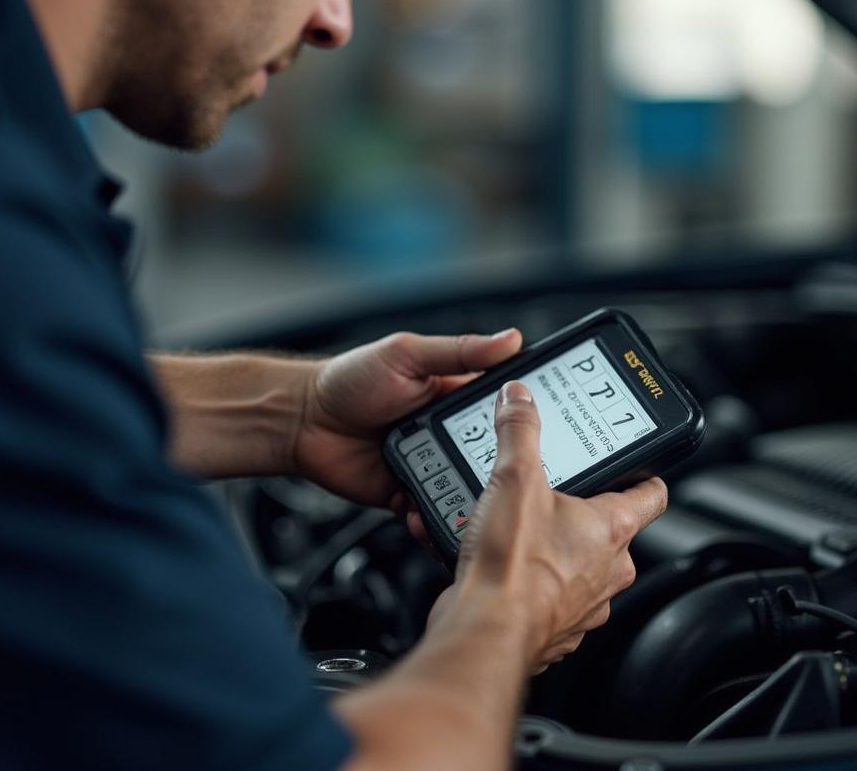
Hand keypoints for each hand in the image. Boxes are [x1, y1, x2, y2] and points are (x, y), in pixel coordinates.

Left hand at [295, 329, 522, 507]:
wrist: (302, 420)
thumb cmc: (349, 379)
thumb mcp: (407, 355)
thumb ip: (458, 351)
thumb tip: (511, 338)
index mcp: (455, 394)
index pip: (504, 407)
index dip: (528, 417)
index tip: (554, 428)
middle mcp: (448, 432)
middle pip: (492, 455)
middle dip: (504, 467)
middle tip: (517, 476)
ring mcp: (431, 465)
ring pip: (467, 489)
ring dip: (473, 496)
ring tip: (479, 502)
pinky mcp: (410, 494)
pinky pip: (434, 512)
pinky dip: (437, 517)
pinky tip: (434, 513)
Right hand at [428, 382, 667, 673]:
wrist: (483, 628)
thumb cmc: (512, 564)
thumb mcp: (513, 477)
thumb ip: (519, 430)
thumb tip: (519, 399)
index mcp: (613, 528)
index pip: (652, 493)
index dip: (645, 473)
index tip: (637, 464)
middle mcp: (609, 570)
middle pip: (612, 529)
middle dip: (581, 509)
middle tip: (551, 490)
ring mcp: (586, 604)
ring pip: (580, 565)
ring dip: (554, 546)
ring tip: (517, 526)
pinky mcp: (556, 628)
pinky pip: (551, 595)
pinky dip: (532, 579)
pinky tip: (502, 562)